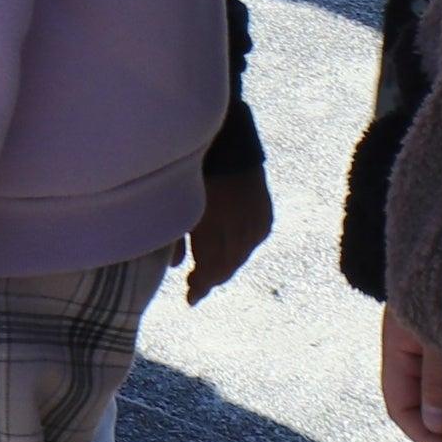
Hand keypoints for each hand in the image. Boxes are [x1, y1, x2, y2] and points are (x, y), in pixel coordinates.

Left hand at [184, 162, 274, 303]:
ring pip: (242, 256)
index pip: (211, 268)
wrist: (226, 141)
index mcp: (215, 225)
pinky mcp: (266, 214)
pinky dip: (240, 250)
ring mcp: (256, 221)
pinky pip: (253, 241)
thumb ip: (175, 235)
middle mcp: (241, 226)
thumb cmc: (190, 170)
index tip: (190, 300)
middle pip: (228, 265)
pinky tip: (229, 253)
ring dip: (225, 266)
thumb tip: (175, 267)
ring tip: (208, 272)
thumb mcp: (175, 200)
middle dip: (211, 279)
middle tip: (195, 287)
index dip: (201, 286)